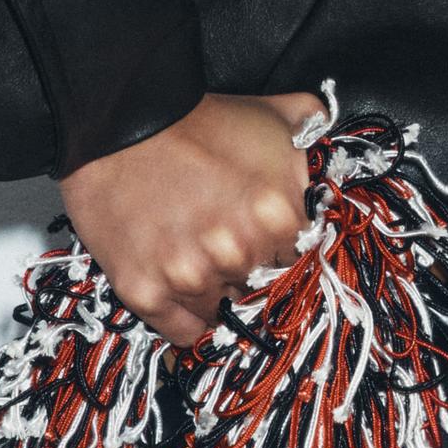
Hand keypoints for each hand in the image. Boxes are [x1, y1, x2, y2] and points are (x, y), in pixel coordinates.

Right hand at [55, 90, 327, 350]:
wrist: (117, 124)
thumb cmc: (196, 122)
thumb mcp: (272, 115)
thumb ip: (313, 132)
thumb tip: (329, 139)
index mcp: (278, 216)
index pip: (299, 262)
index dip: (279, 250)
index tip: (261, 240)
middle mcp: (237, 253)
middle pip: (260, 288)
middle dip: (247, 268)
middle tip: (222, 240)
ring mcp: (189, 276)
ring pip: (222, 312)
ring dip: (214, 292)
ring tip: (193, 254)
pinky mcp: (145, 292)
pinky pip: (183, 332)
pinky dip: (184, 316)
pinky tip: (177, 285)